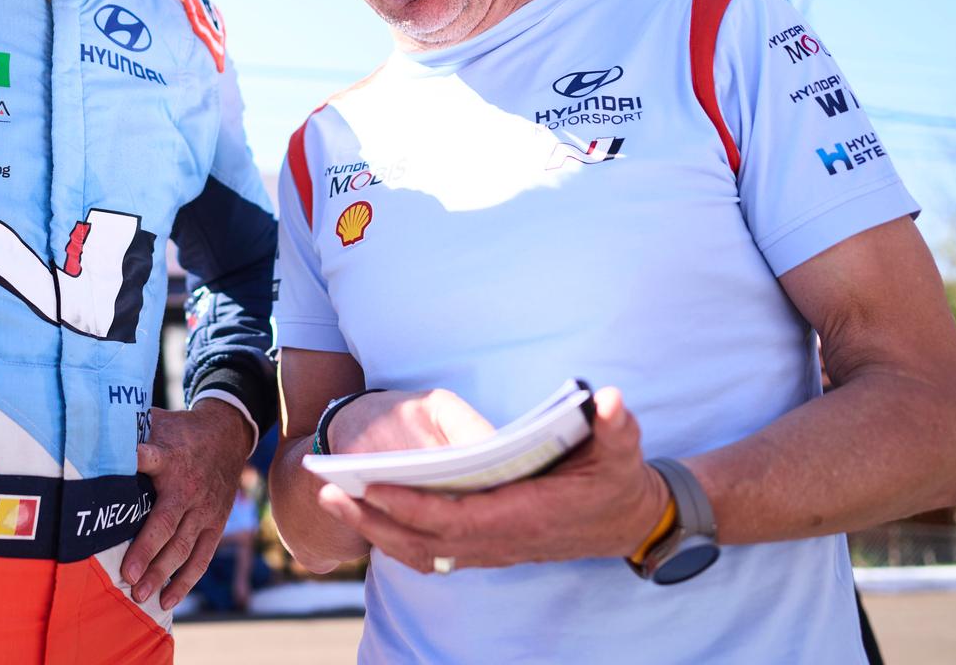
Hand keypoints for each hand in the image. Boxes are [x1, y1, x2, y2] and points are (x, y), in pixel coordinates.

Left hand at [123, 403, 254, 609]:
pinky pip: (202, 557)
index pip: (149, 457)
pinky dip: (186, 581)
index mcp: (168, 457)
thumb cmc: (181, 432)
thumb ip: (131, 430)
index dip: (135, 461)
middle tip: (126, 575)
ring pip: (183, 546)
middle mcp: (187, 487)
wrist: (227, 435)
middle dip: (146, 551)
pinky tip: (167, 599)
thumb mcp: (158, 422)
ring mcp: (205, 509)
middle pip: (166, 522)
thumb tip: (90, 433)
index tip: (120, 472)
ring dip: (161, 573)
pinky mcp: (216, 524)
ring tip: (140, 595)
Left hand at [316, 387, 668, 573]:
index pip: (458, 518)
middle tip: (329, 490)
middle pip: (428, 540)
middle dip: (377, 518)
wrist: (626, 519)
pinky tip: (367, 516)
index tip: (375, 486)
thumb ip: (615, 426)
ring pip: (424, 552)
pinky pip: (432, 554)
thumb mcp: (621, 448)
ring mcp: (493, 549)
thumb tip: (610, 402)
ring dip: (377, 531)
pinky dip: (396, 540)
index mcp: (526, 515)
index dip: (415, 506)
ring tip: (334, 500)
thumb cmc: (616, 477)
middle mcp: (504, 540)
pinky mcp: (487, 548)